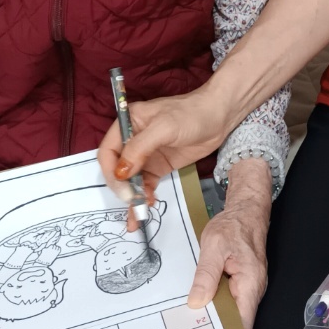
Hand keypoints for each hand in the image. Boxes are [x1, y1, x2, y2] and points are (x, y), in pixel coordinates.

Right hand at [96, 85, 237, 201]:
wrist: (220, 116)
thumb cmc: (191, 114)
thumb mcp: (164, 127)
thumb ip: (140, 148)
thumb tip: (121, 173)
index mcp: (128, 123)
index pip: (108, 151)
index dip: (111, 171)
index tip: (122, 187)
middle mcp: (133, 139)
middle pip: (117, 169)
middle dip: (122, 188)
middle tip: (133, 204)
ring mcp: (146, 155)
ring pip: (131, 180)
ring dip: (132, 197)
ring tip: (139, 214)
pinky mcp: (159, 166)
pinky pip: (146, 184)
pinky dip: (145, 195)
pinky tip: (150, 204)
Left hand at [188, 158, 271, 328]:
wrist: (246, 211)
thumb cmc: (233, 225)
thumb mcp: (214, 246)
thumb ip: (206, 275)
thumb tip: (197, 302)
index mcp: (250, 284)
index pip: (243, 324)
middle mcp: (254, 290)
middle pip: (236, 320)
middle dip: (215, 325)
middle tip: (190, 326)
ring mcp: (249, 287)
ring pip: (232, 310)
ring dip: (214, 312)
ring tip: (192, 313)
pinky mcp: (242, 283)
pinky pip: (230, 299)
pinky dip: (216, 301)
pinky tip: (201, 298)